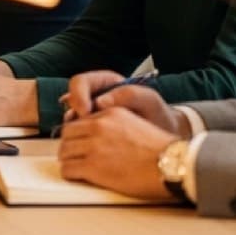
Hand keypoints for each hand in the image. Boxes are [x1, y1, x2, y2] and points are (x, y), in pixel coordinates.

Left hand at [55, 106, 182, 200]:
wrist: (171, 165)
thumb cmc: (161, 152)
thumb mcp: (137, 125)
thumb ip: (116, 126)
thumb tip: (100, 137)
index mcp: (111, 113)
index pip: (80, 119)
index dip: (79, 133)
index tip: (79, 142)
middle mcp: (100, 125)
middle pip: (68, 133)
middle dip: (69, 145)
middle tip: (73, 155)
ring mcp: (94, 145)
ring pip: (65, 151)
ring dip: (68, 160)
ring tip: (75, 167)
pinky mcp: (93, 166)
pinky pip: (68, 169)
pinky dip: (70, 174)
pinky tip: (77, 177)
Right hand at [62, 70, 182, 133]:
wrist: (165, 138)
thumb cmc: (158, 116)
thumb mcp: (149, 100)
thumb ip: (128, 94)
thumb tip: (100, 101)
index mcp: (106, 84)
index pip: (80, 83)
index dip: (77, 96)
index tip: (84, 111)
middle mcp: (95, 99)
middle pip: (70, 101)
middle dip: (72, 115)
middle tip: (79, 130)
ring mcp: (93, 118)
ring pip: (71, 120)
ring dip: (73, 131)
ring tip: (82, 142)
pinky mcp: (93, 135)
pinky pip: (78, 136)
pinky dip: (79, 143)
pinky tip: (87, 150)